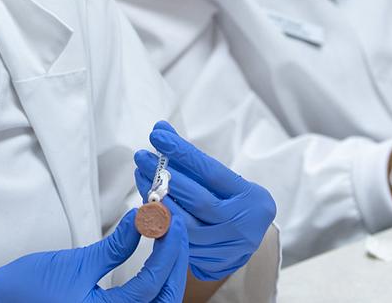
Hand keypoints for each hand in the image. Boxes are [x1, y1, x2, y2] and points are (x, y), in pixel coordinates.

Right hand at [0, 208, 188, 302]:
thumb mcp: (77, 263)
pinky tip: (157, 261)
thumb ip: (115, 245)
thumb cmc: (32, 287)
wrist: (2, 302)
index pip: (151, 287)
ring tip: (170, 241)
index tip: (169, 221)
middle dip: (175, 264)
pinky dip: (154, 284)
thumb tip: (143, 219)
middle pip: (165, 301)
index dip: (166, 251)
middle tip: (176, 229)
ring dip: (168, 273)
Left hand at [133, 121, 275, 280]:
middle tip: (141, 157)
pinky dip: (159, 220)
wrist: (245, 240)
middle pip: (196, 199)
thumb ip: (191, 158)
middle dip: (164, 176)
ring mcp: (225, 248)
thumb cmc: (230, 201)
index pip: (211, 172)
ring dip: (156, 199)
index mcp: (251, 198)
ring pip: (184, 224)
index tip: (158, 136)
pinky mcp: (209, 264)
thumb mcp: (222, 179)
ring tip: (140, 176)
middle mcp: (242, 224)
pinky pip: (178, 240)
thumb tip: (161, 128)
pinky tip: (146, 202)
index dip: (182, 153)